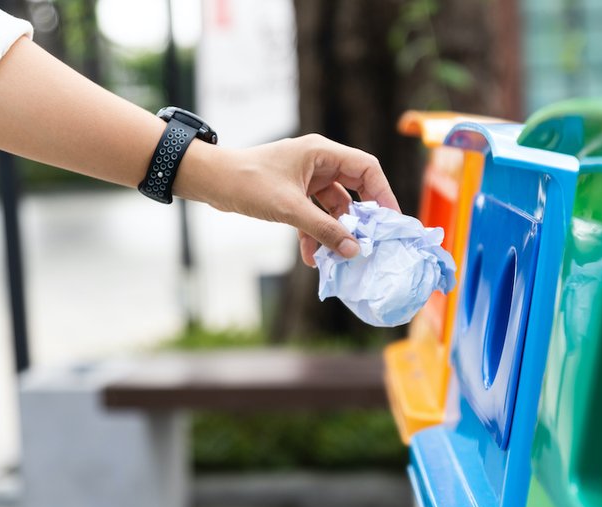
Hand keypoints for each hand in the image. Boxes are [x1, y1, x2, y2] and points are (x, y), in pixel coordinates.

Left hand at [174, 134, 400, 266]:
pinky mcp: (293, 194)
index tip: (391, 221)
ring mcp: (306, 179)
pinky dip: (315, 234)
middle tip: (371, 242)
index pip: (366, 169)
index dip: (383, 194)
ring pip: (333, 208)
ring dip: (335, 232)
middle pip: (354, 190)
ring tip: (339, 257)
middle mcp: (318, 162)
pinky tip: (314, 258)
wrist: (211, 182)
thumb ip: (324, 230)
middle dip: (360, 219)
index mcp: (322, 153)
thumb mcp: (290, 208)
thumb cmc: (248, 183)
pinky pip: (314, 216)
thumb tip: (354, 250)